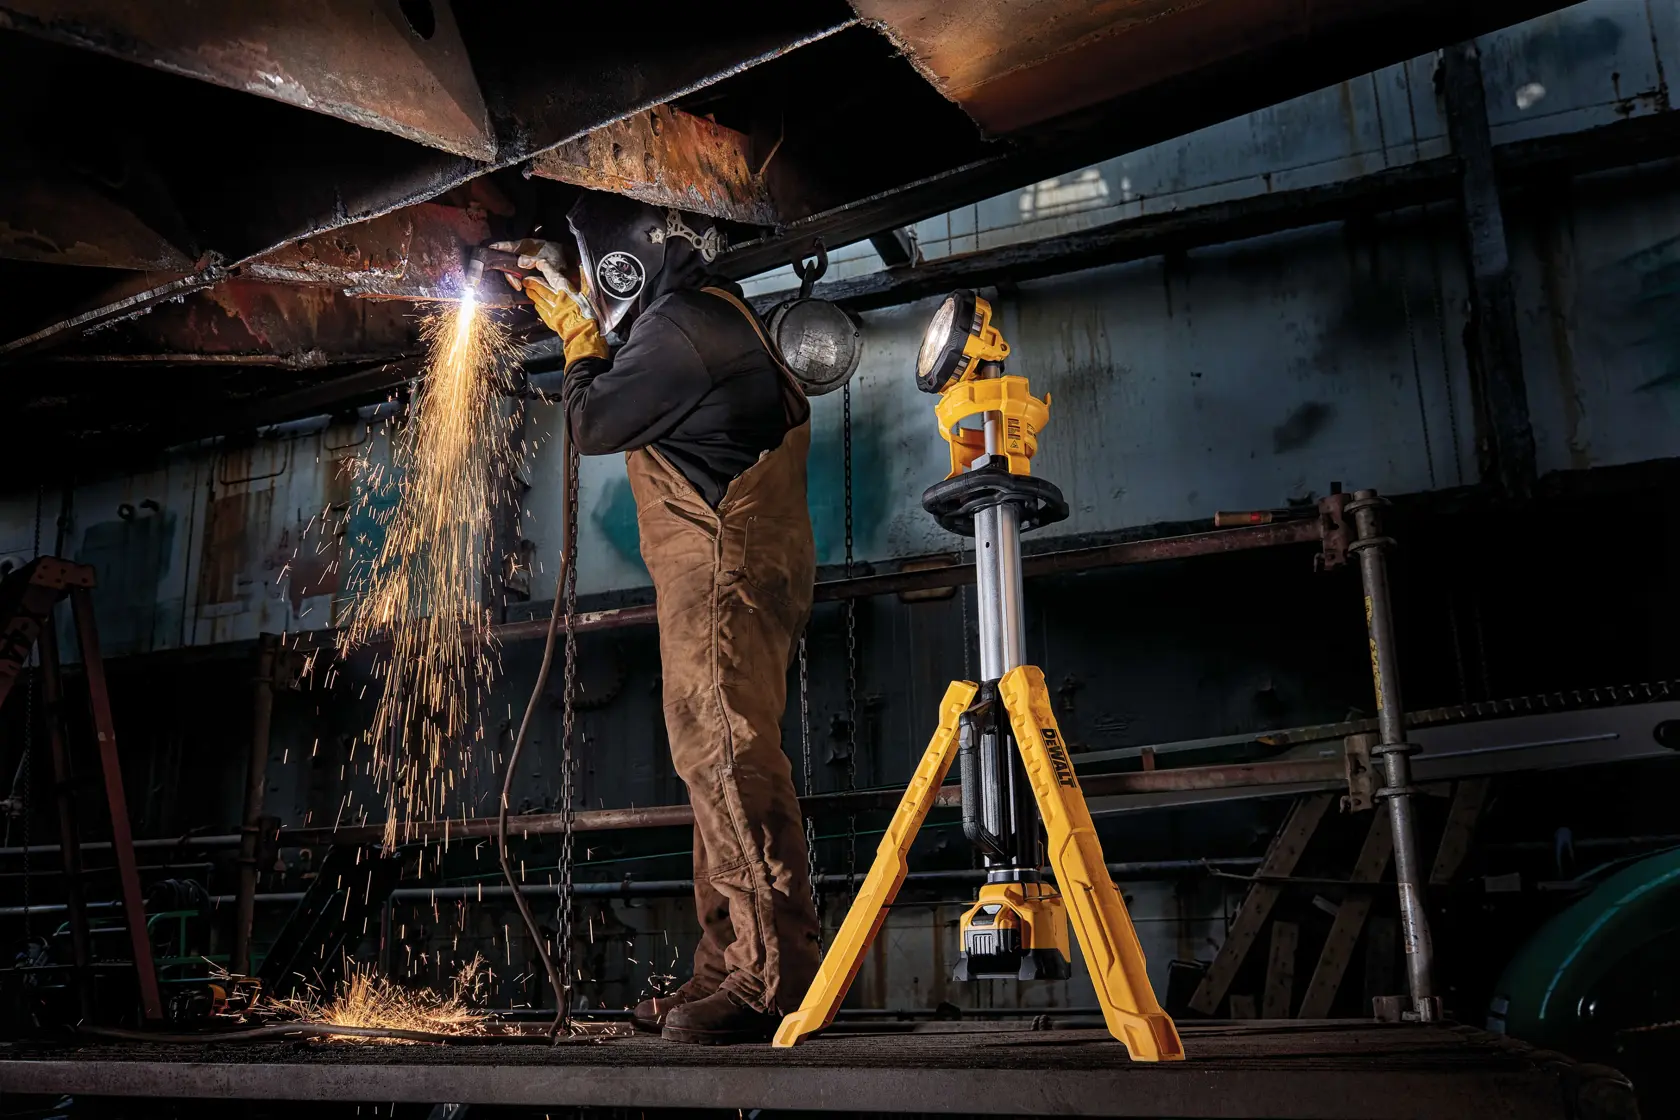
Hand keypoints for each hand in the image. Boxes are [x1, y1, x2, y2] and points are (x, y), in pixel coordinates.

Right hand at [487, 238, 577, 294]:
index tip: (490, 249)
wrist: (569, 263)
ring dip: (515, 280)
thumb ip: (535, 259)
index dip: (499, 247)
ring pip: (514, 272)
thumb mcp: (549, 256)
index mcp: (526, 246)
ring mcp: (525, 264)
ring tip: (520, 287)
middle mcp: (523, 255)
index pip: (510, 246)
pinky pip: (521, 278)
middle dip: (509, 273)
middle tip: (516, 284)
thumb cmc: (558, 256)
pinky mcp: (528, 273)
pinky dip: (521, 283)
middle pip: (508, 263)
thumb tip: (521, 262)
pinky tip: (523, 287)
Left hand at [493, 241, 606, 365]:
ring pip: (539, 299)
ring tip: (527, 290)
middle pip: (542, 288)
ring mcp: (552, 311)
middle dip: (533, 283)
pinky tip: (536, 305)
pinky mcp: (552, 321)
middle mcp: (556, 299)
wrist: (583, 334)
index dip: (546, 269)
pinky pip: (542, 312)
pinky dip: (538, 307)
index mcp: (566, 291)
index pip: (553, 276)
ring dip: (533, 294)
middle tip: (526, 280)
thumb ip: (584, 281)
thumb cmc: (588, 314)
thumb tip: (581, 267)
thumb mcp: (590, 295)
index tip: (539, 264)